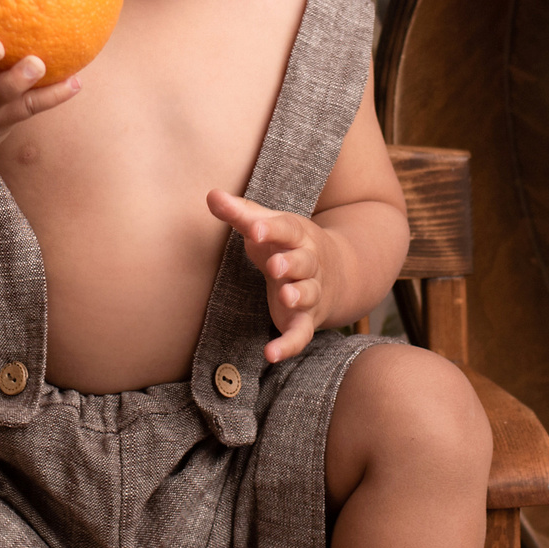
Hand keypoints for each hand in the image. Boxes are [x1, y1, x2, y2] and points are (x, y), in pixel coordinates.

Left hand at [208, 190, 331, 363]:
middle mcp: (309, 264)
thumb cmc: (288, 245)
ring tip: (285, 297)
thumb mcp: (266, 227)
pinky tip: (270, 354)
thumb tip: (210, 194)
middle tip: (276, 264)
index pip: (287, 229)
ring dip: (299, 296)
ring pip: (308, 294)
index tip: (255, 228)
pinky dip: (289, 345)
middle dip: (291, 263)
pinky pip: (301, 334)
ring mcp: (310, 292)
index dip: (272, 229)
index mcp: (297, 237)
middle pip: (303, 262)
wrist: (338, 272)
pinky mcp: (305, 320)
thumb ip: (240, 214)